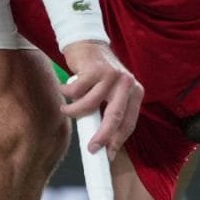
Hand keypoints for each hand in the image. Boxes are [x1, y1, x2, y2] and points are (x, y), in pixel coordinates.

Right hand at [59, 40, 143, 159]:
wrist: (88, 44)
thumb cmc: (97, 75)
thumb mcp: (110, 93)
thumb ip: (109, 112)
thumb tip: (102, 143)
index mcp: (135, 92)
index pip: (129, 122)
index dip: (118, 140)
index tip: (108, 155)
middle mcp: (127, 83)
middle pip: (115, 117)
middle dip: (102, 136)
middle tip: (91, 148)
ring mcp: (111, 75)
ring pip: (90, 105)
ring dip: (74, 111)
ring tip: (66, 109)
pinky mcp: (95, 69)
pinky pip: (76, 91)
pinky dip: (67, 93)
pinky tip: (64, 89)